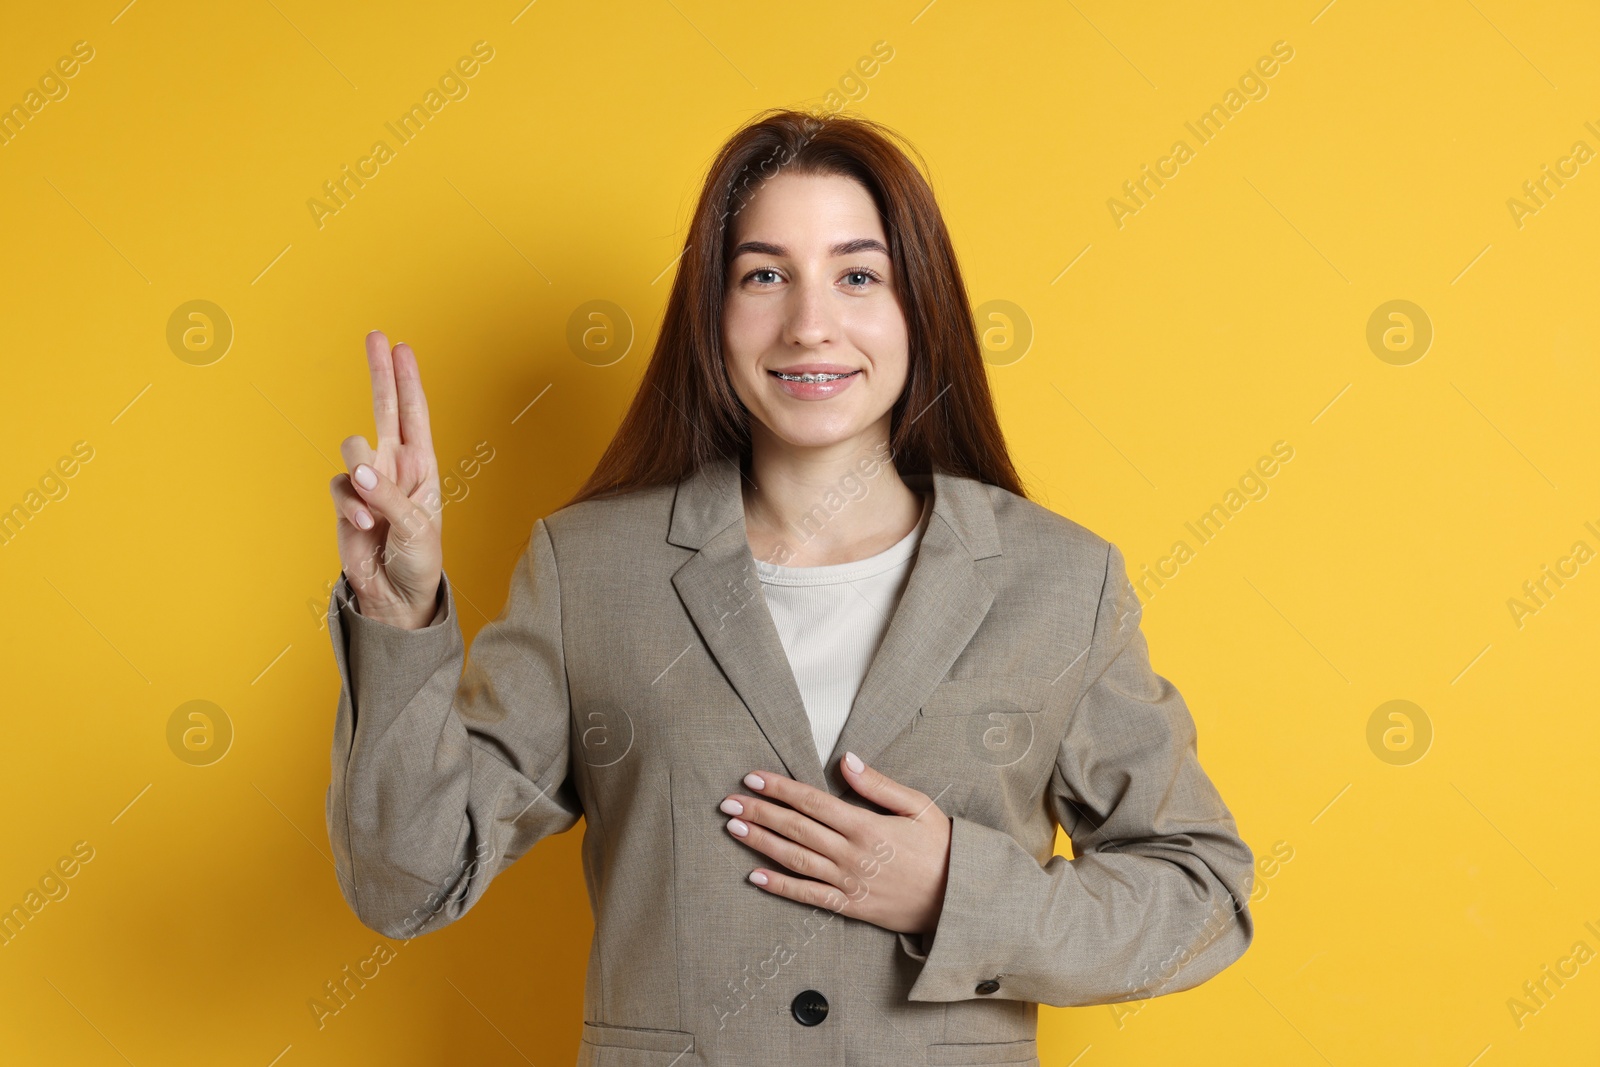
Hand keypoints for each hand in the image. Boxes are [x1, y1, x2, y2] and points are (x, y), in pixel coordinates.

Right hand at [328, 331, 443, 629]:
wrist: (396, 594)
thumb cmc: (418, 559)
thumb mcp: (415, 526)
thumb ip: (388, 495)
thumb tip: (358, 470)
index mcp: (422, 465)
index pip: (414, 413)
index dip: (408, 380)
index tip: (401, 347)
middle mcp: (395, 465)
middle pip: (383, 408)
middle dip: (379, 373)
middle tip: (375, 336)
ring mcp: (369, 480)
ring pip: (353, 448)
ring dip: (363, 477)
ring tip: (376, 513)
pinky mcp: (346, 500)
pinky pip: (339, 486)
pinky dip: (350, 506)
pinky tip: (364, 527)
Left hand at [720, 753, 952, 937]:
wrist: (959, 900)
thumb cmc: (942, 848)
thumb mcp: (918, 806)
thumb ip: (878, 784)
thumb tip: (845, 759)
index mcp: (866, 825)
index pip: (812, 801)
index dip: (779, 788)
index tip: (752, 778)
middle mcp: (851, 853)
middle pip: (795, 828)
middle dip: (759, 812)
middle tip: (728, 802)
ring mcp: (848, 882)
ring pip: (795, 859)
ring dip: (761, 843)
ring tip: (734, 830)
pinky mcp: (850, 906)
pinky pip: (809, 896)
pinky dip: (780, 886)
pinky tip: (755, 876)